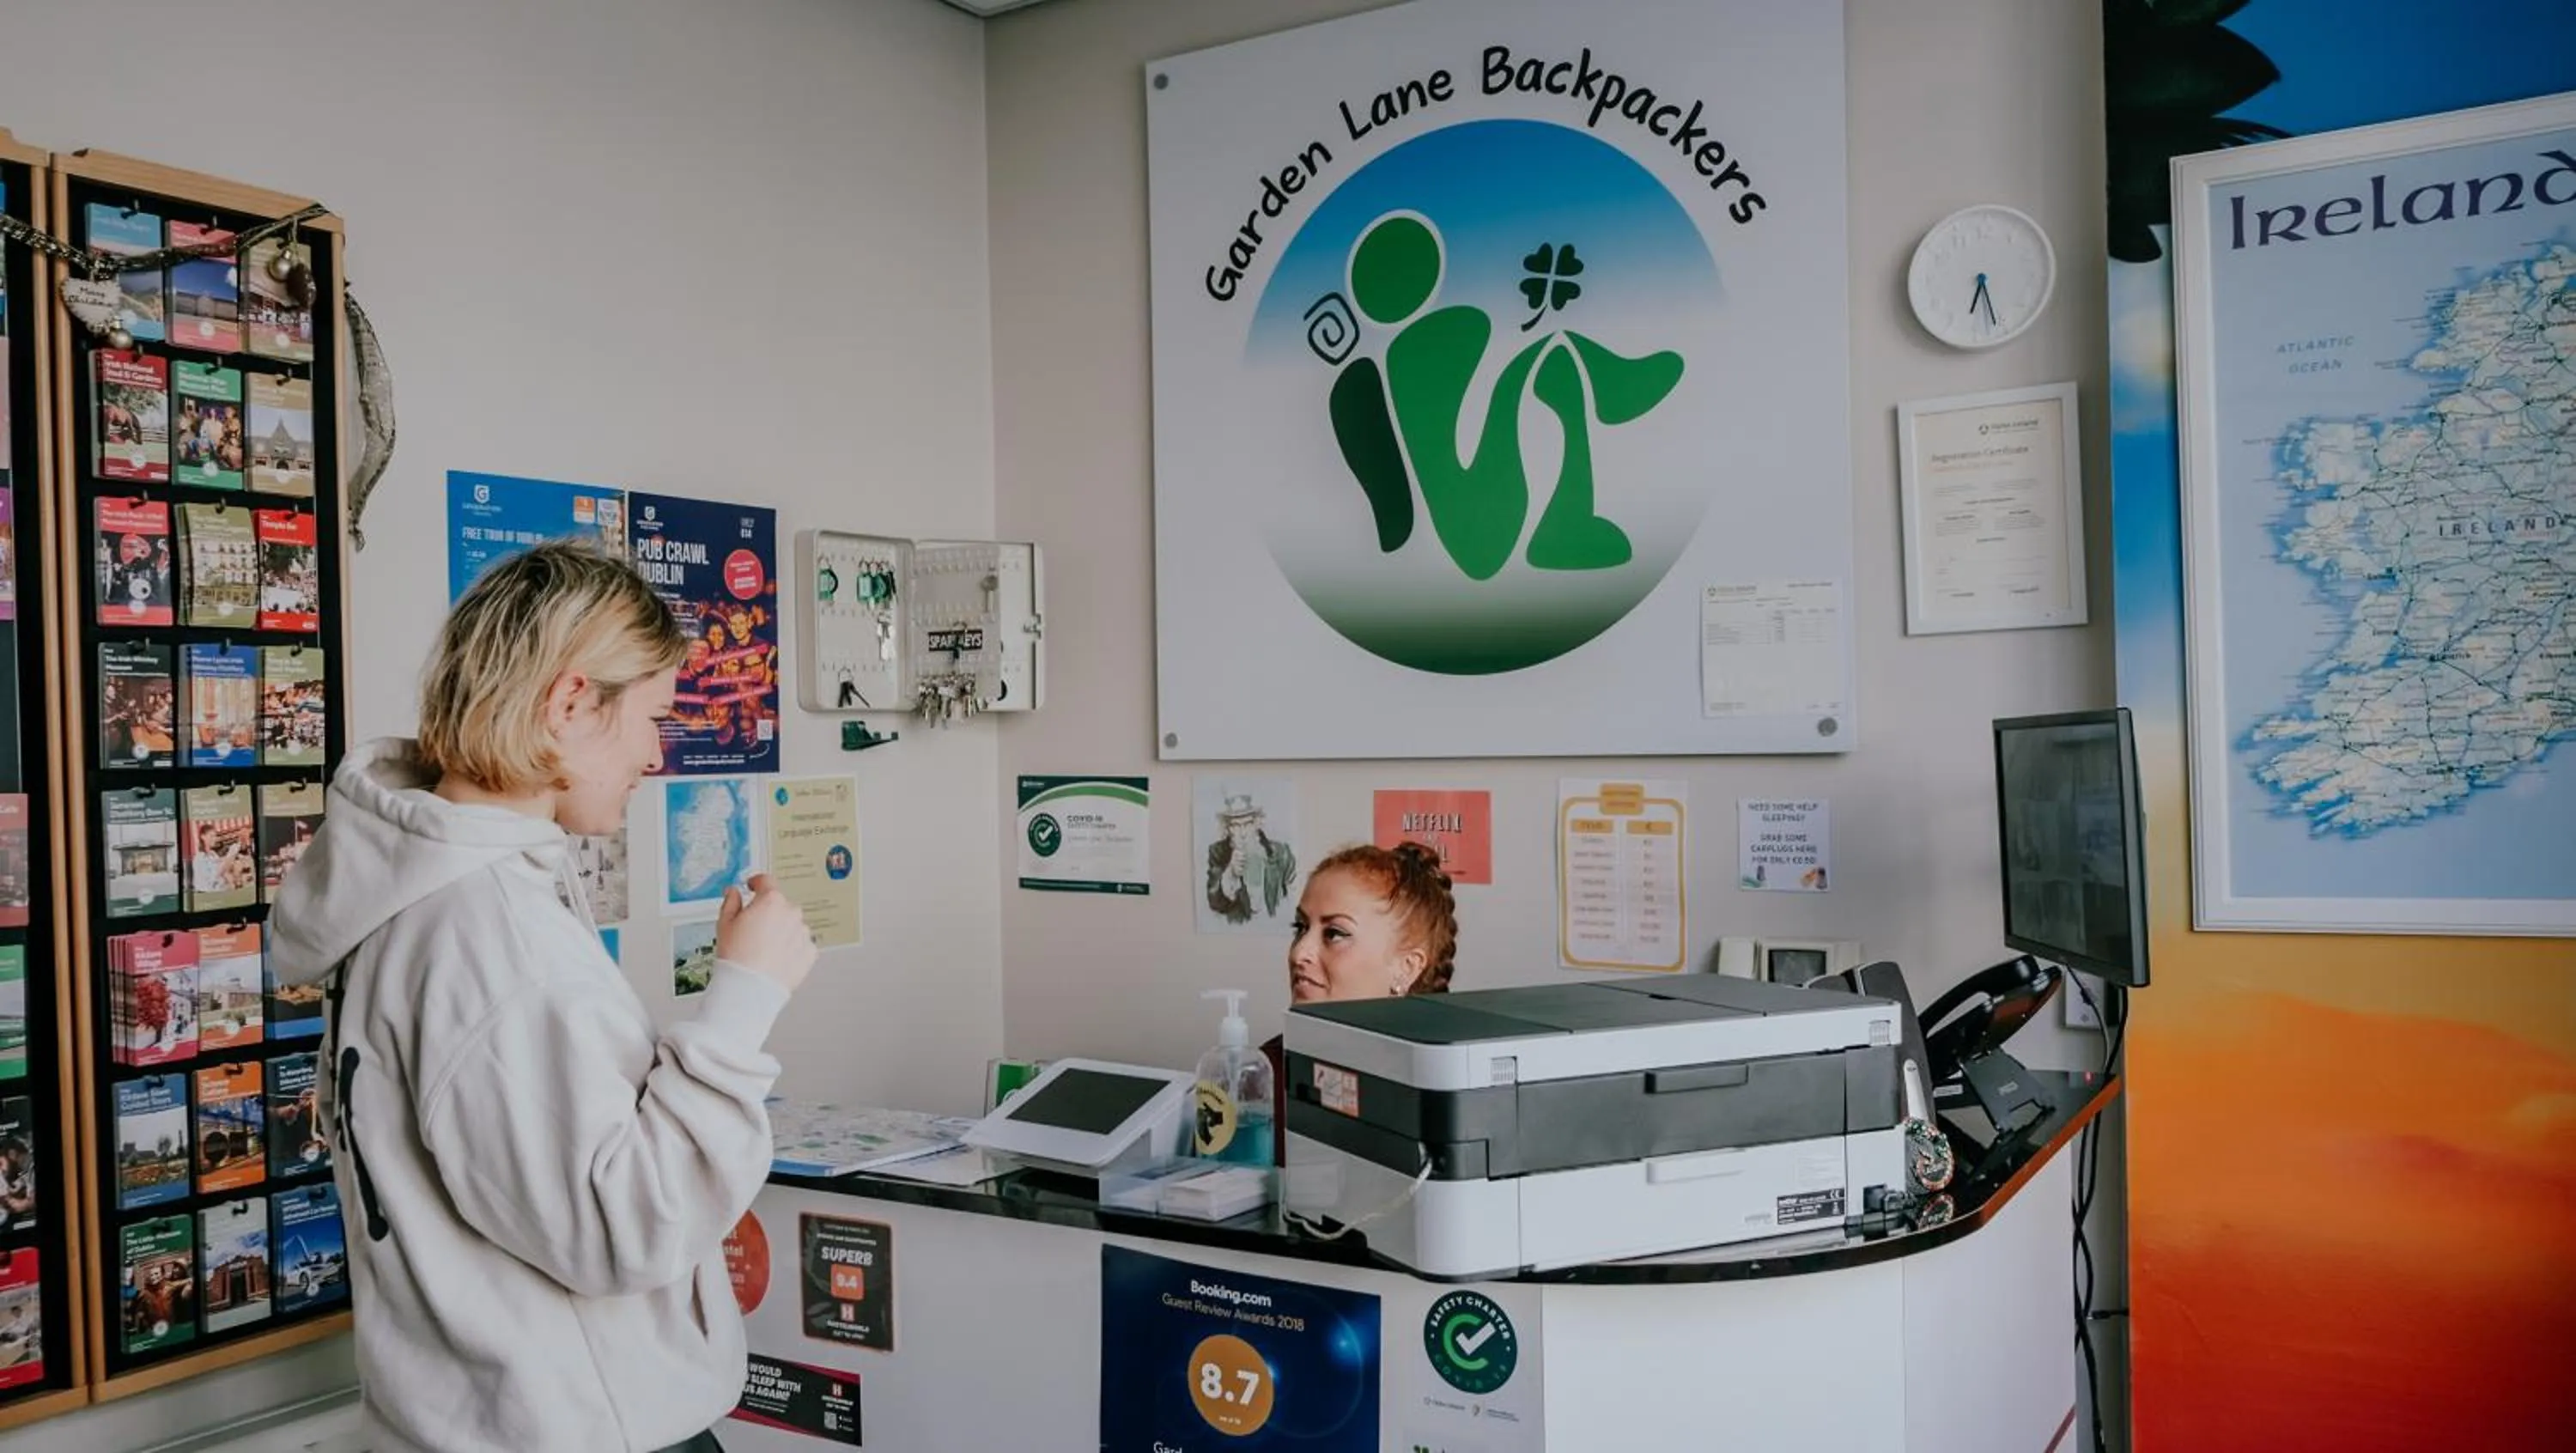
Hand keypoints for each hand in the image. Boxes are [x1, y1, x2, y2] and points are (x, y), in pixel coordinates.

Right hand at [716, 873, 815, 992]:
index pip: (766, 882)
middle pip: (780, 906)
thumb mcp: (724, 924)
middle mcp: (792, 913)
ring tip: (764, 949)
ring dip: (781, 931)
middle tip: (754, 931)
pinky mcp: (810, 952)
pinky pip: (800, 944)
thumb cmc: (736, 957)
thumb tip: (733, 892)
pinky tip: (775, 958)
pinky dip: (791, 948)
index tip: (754, 886)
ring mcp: (803, 933)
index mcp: (771, 901)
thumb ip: (731, 902)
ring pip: (792, 925)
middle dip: (768, 913)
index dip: (757, 882)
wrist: (750, 988)